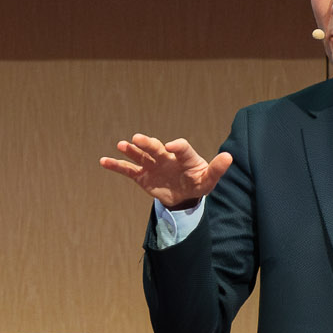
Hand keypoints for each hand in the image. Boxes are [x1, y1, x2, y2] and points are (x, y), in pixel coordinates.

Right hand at [100, 134, 232, 209]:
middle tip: (138, 138)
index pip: (181, 147)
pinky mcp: (142, 176)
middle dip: (148, 143)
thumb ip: (216, 169)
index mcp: (183, 156)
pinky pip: (128, 170)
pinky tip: (103, 161)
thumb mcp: (208, 179)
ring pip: (140, 156)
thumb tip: (229, 157)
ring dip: (131, 150)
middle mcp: (165, 156)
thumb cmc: (197, 182)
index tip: (171, 146)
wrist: (183, 194)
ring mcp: (152, 165)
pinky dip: (116, 166)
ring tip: (121, 145)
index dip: (177, 146)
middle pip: (156, 148)